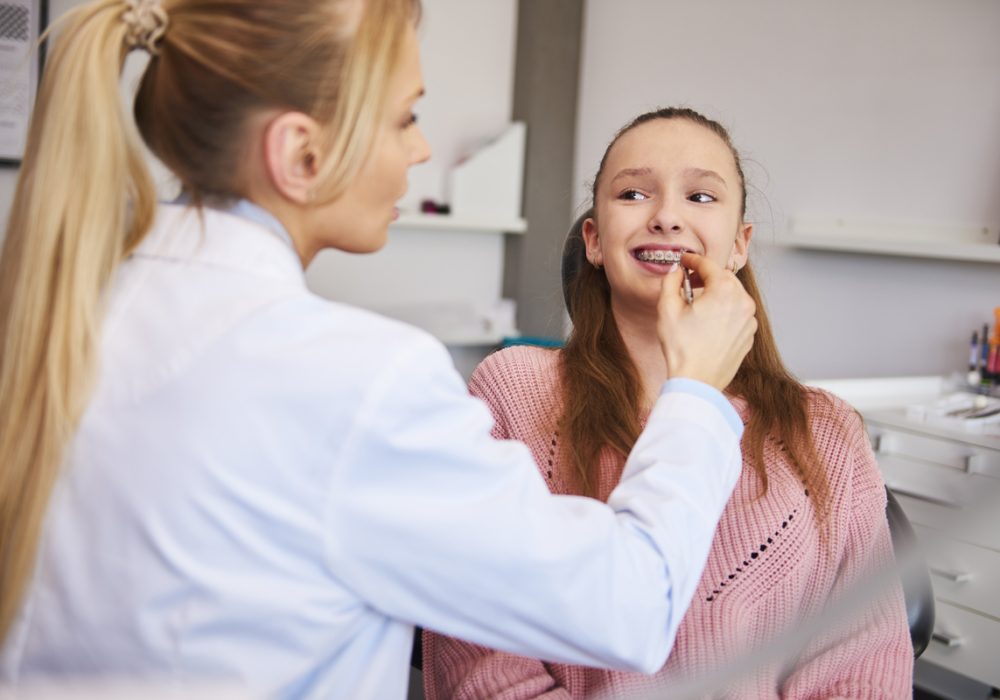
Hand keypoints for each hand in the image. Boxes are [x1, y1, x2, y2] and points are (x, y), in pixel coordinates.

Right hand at [656, 253, 756, 389]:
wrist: (697, 382)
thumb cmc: (682, 348)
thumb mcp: (667, 309)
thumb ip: (671, 281)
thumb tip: (677, 271)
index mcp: (725, 291)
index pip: (709, 265)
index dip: (693, 260)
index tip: (684, 260)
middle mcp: (743, 302)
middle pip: (725, 277)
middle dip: (707, 276)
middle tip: (689, 282)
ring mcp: (749, 320)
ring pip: (733, 295)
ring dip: (717, 293)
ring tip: (699, 304)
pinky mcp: (749, 335)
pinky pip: (738, 313)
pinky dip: (726, 310)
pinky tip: (709, 322)